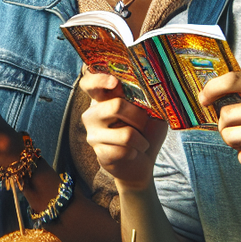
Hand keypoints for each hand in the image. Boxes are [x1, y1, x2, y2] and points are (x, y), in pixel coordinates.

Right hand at [79, 67, 167, 189]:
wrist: (142, 162)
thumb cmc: (146, 131)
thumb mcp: (150, 111)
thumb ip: (146, 98)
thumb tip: (151, 90)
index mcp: (103, 98)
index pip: (89, 83)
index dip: (99, 79)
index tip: (115, 82)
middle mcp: (93, 114)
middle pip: (116, 106)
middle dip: (139, 116)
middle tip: (144, 122)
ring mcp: (93, 134)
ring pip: (126, 133)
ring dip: (142, 140)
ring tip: (141, 142)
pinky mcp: (100, 153)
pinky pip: (125, 151)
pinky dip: (137, 152)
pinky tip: (133, 153)